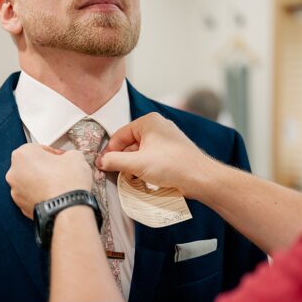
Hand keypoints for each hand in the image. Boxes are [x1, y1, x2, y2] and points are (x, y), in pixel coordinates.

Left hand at [6, 144, 92, 217]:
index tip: (60, 158)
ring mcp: (16, 191)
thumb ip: (67, 154)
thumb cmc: (67, 184)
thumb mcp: (75, 156)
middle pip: (30, 165)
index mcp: (23, 155)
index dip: (52, 153)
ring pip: (29, 182)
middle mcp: (14, 173)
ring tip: (58, 185)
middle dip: (44, 167)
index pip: (37, 148)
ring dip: (41, 182)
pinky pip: (31, 196)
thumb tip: (68, 159)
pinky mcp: (22, 206)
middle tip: (59, 171)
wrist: (68, 209)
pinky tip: (54, 196)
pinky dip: (40, 195)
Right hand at [97, 112, 219, 198]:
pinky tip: (145, 179)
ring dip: (133, 166)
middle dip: (123, 160)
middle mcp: (158, 127)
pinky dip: (145, 168)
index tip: (103, 165)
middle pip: (130, 144)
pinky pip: (152, 158)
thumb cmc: (172, 165)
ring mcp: (166, 139)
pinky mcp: (172, 152)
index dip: (110, 151)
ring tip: (131, 179)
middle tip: (116, 174)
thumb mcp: (137, 163)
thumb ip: (114, 161)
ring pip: (140, 152)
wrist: (200, 178)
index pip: (120, 135)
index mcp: (148, 121)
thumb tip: (100, 161)